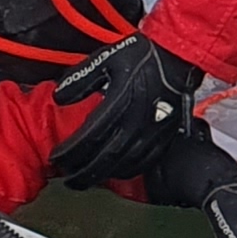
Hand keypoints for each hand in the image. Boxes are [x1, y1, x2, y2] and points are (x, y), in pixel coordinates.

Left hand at [49, 36, 205, 188]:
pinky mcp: (165, 137)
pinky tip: (115, 173)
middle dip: (84, 172)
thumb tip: (59, 97)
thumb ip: (81, 77)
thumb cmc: (143, 57)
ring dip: (103, 176)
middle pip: (106, 157)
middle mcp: (138, 121)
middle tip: (68, 180)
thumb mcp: (107, 58)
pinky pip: (145, 163)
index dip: (71, 150)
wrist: (180, 58)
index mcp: (121, 100)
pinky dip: (126, 172)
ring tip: (86, 180)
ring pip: (125, 164)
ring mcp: (153, 132)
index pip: (90, 135)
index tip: (56, 157)